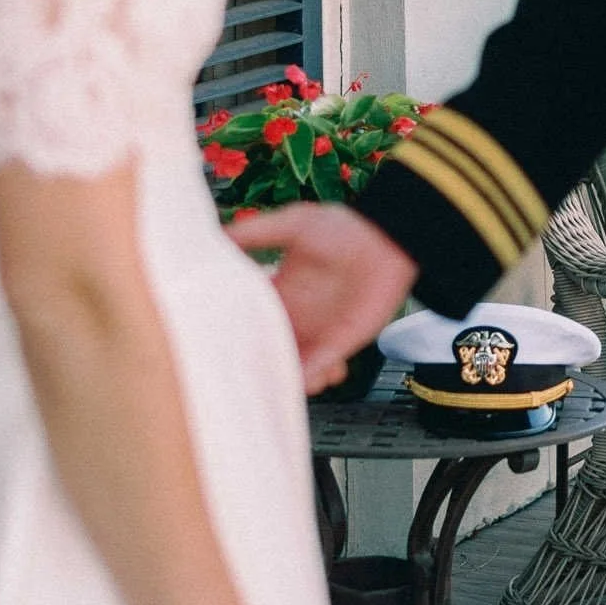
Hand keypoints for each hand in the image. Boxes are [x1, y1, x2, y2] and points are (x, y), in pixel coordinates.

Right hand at [234, 203, 417, 393]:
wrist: (387, 240)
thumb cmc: (343, 228)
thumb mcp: (294, 224)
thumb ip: (256, 233)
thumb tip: (218, 237)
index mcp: (279, 290)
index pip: (249, 317)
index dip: (235, 331)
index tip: (220, 343)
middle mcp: (295, 315)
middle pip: (268, 348)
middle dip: (259, 362)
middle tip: (245, 375)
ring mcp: (318, 331)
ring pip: (294, 365)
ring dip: (287, 377)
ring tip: (283, 380)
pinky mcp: (342, 342)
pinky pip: (323, 367)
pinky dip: (314, 377)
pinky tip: (310, 377)